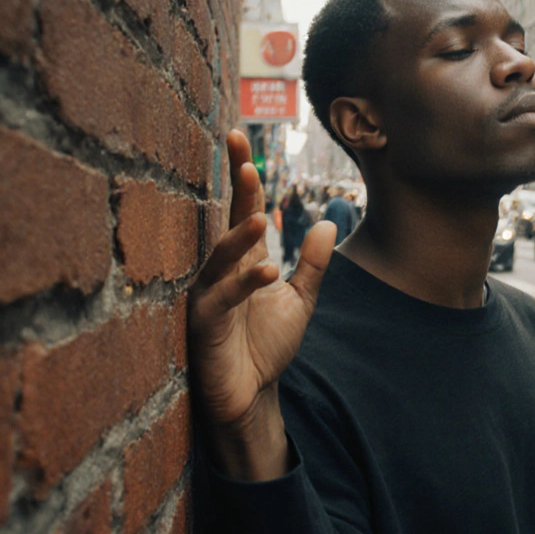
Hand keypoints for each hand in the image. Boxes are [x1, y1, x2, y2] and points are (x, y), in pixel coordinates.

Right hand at [188, 129, 336, 480]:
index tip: (242, 137)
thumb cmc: (266, 346)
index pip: (244, 209)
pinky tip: (266, 271)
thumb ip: (313, 264)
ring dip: (238, 238)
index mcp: (243, 261)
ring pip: (219, 259)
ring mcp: (209, 297)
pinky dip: (243, 285)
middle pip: (228, 222)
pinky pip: (222, 299)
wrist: (252, 396)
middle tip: (243, 156)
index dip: (244, 176)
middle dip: (235, 189)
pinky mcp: (205, 326)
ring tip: (258, 218)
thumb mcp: (300, 300)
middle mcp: (222, 272)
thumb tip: (330, 222)